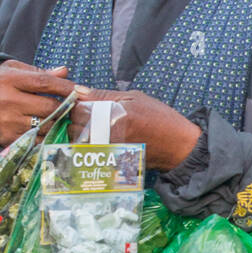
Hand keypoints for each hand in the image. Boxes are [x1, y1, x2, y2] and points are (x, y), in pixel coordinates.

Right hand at [0, 61, 76, 146]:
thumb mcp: (15, 71)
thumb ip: (40, 72)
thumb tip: (65, 72)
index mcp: (9, 80)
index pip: (44, 83)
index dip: (65, 87)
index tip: (81, 91)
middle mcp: (7, 101)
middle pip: (48, 107)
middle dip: (64, 107)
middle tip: (72, 107)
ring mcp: (7, 122)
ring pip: (46, 126)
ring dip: (57, 123)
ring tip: (60, 118)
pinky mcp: (8, 139)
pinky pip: (37, 140)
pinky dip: (47, 136)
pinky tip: (49, 130)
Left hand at [67, 88, 201, 171]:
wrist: (178, 147)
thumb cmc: (160, 119)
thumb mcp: (135, 98)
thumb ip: (104, 95)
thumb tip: (79, 90)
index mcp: (113, 114)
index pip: (78, 107)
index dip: (78, 103)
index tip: (85, 103)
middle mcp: (108, 134)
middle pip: (73, 125)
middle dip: (77, 118)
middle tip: (92, 115)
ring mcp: (108, 151)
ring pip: (78, 140)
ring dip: (81, 133)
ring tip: (98, 128)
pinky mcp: (109, 162)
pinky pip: (88, 153)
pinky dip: (89, 146)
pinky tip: (102, 140)